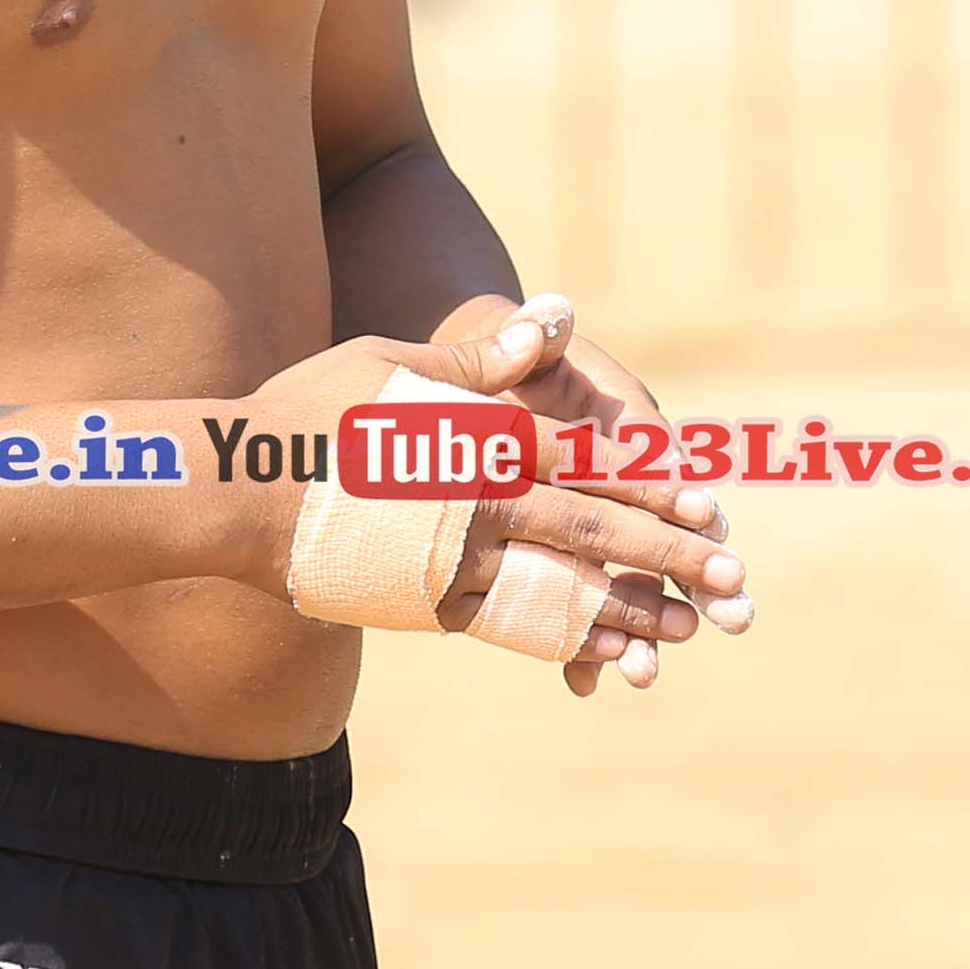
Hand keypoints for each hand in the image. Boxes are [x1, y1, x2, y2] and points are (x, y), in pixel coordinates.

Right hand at [221, 296, 748, 685]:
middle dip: (670, 554)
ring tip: (690, 625)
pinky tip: (607, 648)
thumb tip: (555, 320)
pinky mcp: (426, 603)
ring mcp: (452, 559)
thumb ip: (480, 360)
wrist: (234, 493)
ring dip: (632, 607)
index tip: (713, 499)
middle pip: (592, 527)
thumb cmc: (308, 414)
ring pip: (561, 587)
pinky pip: (510, 624)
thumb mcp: (390, 363)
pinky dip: (565, 636)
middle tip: (735, 577)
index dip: (655, 481)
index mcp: (479, 437)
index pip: (587, 459)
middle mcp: (477, 502)